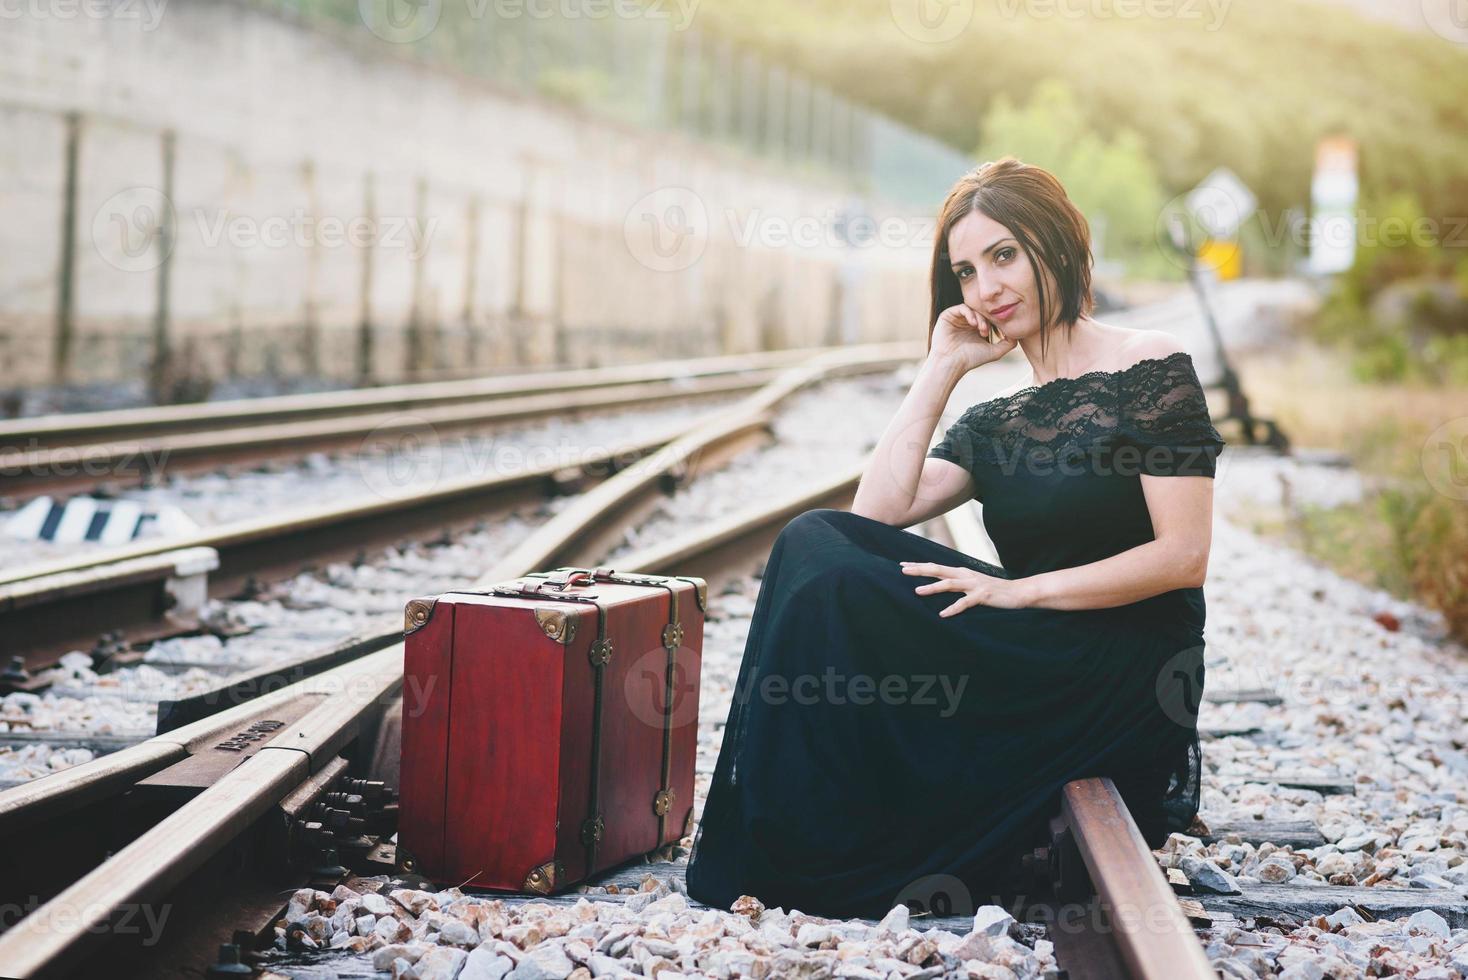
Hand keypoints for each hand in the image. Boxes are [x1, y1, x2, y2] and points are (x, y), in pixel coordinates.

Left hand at [899, 561, 1031, 615]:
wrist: (1018, 592)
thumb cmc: (994, 590)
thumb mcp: (973, 584)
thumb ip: (958, 584)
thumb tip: (942, 585)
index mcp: (962, 572)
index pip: (937, 567)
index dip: (920, 565)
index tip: (903, 565)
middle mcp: (965, 575)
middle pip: (939, 570)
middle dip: (920, 570)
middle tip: (902, 570)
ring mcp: (974, 585)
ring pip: (949, 584)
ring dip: (932, 587)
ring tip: (917, 591)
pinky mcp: (982, 596)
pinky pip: (965, 602)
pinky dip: (953, 608)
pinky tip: (943, 614)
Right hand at [929, 302, 1017, 372]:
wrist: (951, 363)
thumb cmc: (971, 359)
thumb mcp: (995, 352)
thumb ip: (1008, 343)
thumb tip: (1018, 334)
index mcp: (976, 329)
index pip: (989, 317)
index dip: (996, 322)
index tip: (999, 332)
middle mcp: (967, 322)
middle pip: (982, 312)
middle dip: (987, 320)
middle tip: (987, 332)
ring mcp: (957, 318)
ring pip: (973, 309)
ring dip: (980, 318)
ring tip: (981, 330)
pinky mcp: (948, 315)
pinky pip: (962, 307)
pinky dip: (970, 313)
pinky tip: (973, 324)